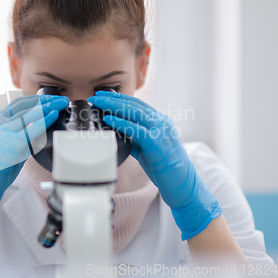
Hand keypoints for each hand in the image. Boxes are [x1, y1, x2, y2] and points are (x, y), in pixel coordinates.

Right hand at [0, 94, 69, 235]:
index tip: (49, 99)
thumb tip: (39, 131)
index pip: (16, 105)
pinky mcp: (9, 145)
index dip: (35, 100)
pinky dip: (43, 121)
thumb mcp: (7, 147)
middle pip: (23, 106)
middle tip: (60, 100)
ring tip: (61, 104)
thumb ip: (21, 138)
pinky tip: (53, 116)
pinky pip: (29, 130)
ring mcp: (1, 134)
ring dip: (46, 107)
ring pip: (26, 115)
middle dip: (44, 100)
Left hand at [87, 91, 221, 239]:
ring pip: (134, 112)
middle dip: (112, 98)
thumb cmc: (163, 165)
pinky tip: (109, 119)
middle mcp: (161, 122)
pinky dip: (121, 123)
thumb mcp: (146, 145)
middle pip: (134, 105)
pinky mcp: (156, 143)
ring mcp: (160, 131)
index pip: (136, 103)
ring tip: (98, 103)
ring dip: (113, 106)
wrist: (181, 182)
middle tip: (96, 96)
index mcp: (159, 120)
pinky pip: (135, 130)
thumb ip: (134, 136)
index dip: (119, 97)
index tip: (103, 95)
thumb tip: (114, 130)